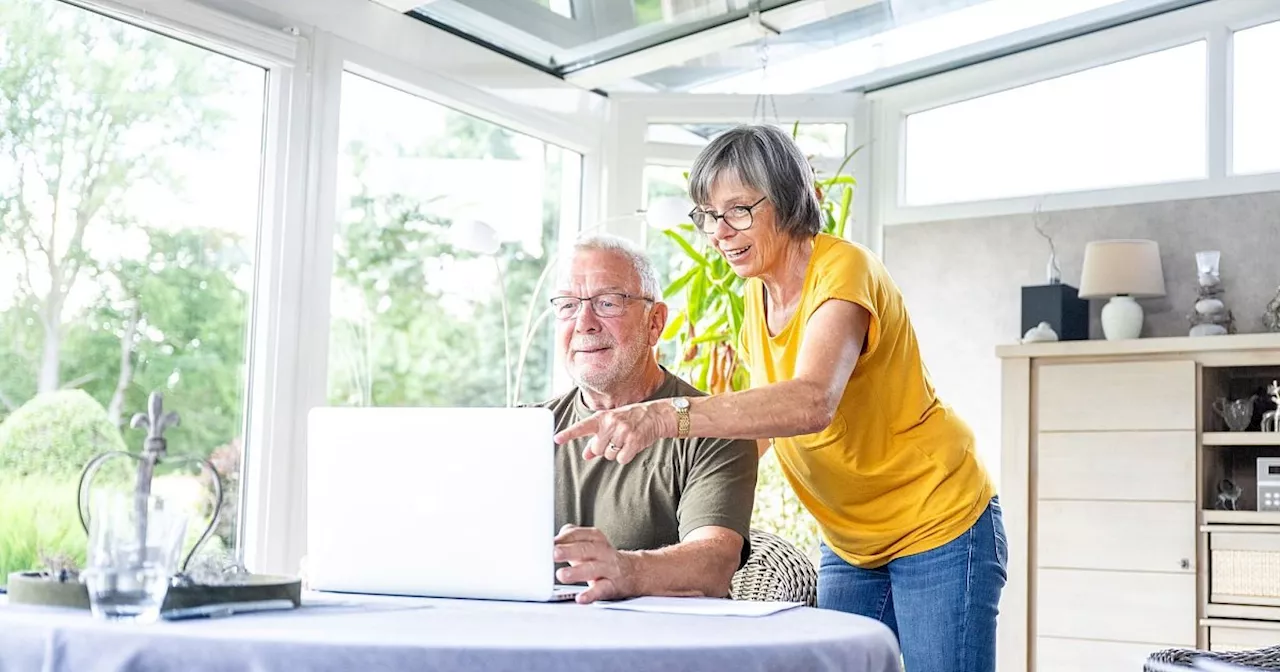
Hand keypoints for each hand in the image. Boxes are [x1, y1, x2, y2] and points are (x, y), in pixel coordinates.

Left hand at [553, 401, 671, 464]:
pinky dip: (626, 456)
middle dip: (605, 448)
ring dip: (616, 452)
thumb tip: (586, 454)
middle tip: (616, 438)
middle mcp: (610, 423)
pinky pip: (621, 459)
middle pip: (597, 449)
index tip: (556, 439)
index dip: (569, 434)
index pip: (582, 427)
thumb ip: (597, 439)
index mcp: (602, 418)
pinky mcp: (633, 441)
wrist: (654, 415)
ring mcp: (622, 432)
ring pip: (609, 455)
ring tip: (626, 440)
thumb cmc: (629, 420)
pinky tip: (632, 445)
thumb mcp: (611, 424)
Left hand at [553, 525, 634, 603]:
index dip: (564, 538)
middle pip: (585, 549)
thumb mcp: (588, 543)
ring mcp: (608, 569)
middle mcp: (602, 551)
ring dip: (577, 572)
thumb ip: (569, 537)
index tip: (548, 542)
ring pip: (593, 569)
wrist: (633, 572)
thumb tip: (548, 539)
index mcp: (595, 538)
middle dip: (569, 551)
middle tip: (553, 553)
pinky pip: (601, 590)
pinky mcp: (611, 586)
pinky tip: (580, 598)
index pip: (578, 534)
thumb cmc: (602, 558)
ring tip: (562, 575)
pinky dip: (591, 594)